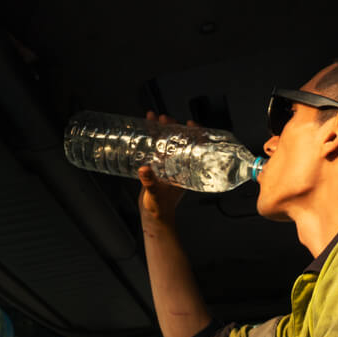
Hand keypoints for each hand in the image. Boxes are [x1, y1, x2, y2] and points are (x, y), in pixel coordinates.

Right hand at [138, 112, 194, 229]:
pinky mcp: (156, 168)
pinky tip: (144, 131)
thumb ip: (149, 182)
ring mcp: (166, 166)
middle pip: (177, 141)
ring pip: (165, 143)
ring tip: (152, 119)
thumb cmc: (160, 209)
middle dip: (172, 127)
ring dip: (159, 131)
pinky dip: (150, 140)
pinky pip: (155, 150)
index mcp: (183, 171)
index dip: (194, 134)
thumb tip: (144, 170)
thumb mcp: (155, 194)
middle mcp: (177, 166)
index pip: (193, 148)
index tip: (190, 123)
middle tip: (164, 118)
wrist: (154, 217)